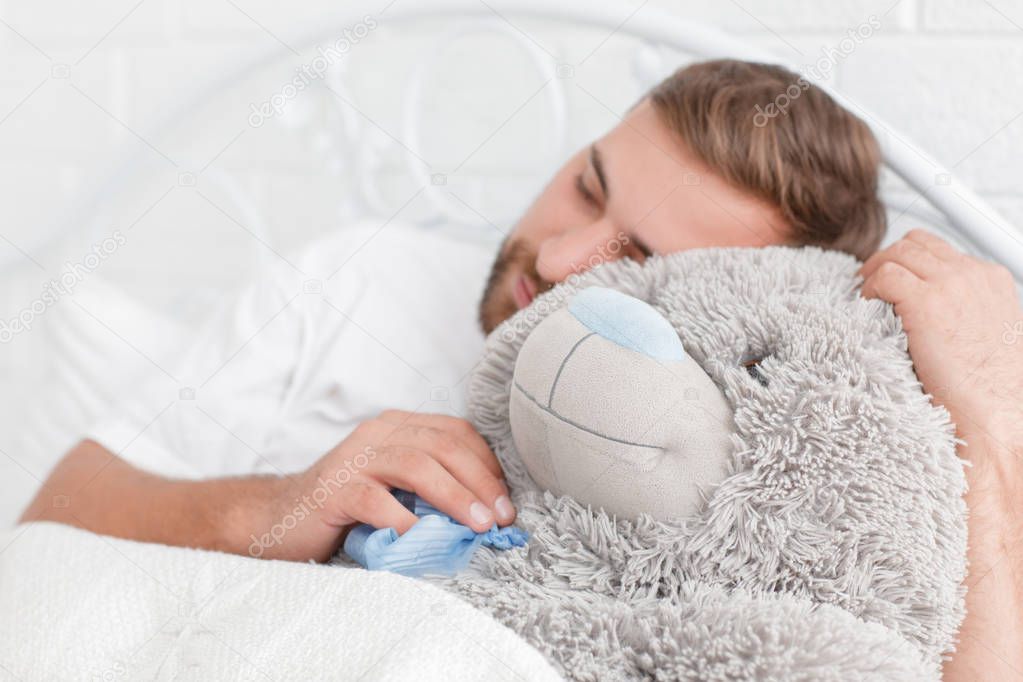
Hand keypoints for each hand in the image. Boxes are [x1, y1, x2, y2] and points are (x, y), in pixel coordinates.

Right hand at [251, 410, 515, 561]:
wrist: (277, 520)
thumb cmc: (346, 509)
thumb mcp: (394, 487)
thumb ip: (430, 486)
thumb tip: (488, 511)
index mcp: (396, 427)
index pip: (455, 432)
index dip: (487, 464)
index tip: (506, 500)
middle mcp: (377, 434)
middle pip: (443, 445)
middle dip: (480, 481)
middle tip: (501, 517)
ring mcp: (353, 459)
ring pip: (416, 466)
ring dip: (455, 497)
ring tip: (478, 526)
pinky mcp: (334, 490)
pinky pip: (378, 501)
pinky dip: (406, 522)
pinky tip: (424, 542)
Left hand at [859, 229, 1022, 438]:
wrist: (995, 411)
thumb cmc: (988, 386)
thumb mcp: (986, 331)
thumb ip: (965, 308)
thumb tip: (932, 310)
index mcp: (990, 278)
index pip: (938, 249)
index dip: (908, 261)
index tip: (890, 281)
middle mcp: (972, 274)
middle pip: (915, 243)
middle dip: (887, 259)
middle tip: (869, 284)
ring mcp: (950, 285)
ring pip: (897, 253)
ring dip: (873, 272)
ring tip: (864, 296)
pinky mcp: (926, 303)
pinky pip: (885, 276)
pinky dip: (869, 288)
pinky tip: (865, 308)